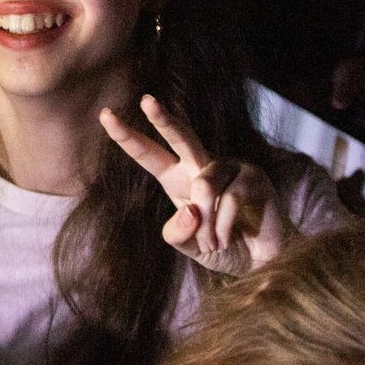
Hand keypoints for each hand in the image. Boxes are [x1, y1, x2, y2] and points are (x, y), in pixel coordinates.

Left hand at [101, 93, 292, 277]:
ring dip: (206, 224)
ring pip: (203, 185)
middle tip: (147, 101)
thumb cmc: (221, 248)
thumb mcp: (189, 246)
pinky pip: (229, 199)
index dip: (127, 136)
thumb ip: (178, 233)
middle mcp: (202, 166)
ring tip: (213, 244)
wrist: (260, 263)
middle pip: (181, 137)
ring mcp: (230, 168)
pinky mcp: (254, 177)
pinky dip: (224, 227)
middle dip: (163, 119)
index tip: (105, 116)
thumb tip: (190, 210)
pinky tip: (229, 239)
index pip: (149, 154)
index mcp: (178, 178)